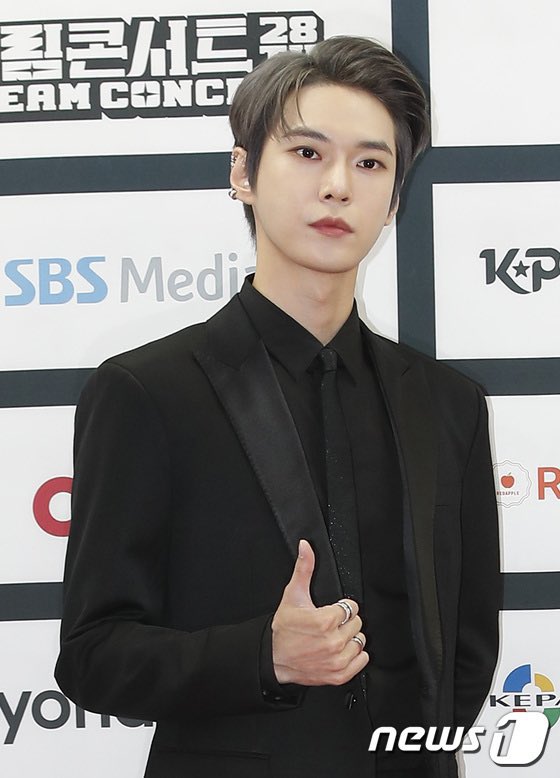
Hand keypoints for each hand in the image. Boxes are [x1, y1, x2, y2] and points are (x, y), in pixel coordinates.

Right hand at [271, 539, 368, 685]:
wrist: (274, 658)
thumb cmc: (283, 629)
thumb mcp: (293, 595)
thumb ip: (304, 568)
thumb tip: (306, 547)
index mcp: (325, 621)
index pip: (351, 607)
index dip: (341, 607)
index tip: (332, 611)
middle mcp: (333, 642)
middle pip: (357, 623)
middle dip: (346, 622)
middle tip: (330, 624)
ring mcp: (337, 660)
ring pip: (360, 641)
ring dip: (351, 638)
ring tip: (334, 637)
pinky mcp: (339, 675)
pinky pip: (362, 661)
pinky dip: (355, 656)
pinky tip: (340, 650)